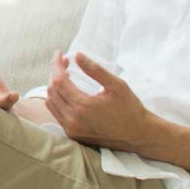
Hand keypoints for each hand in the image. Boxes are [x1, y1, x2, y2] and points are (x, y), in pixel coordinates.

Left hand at [42, 50, 161, 151]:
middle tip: (64, 62)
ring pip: (51, 104)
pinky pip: (57, 114)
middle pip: (52, 92)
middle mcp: (73, 120)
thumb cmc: (130, 109)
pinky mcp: (73, 135)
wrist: (137, 134)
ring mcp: (71, 129)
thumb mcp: (116, 85)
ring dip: (54, 87)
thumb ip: (95, 70)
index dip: (56, 65)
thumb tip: (77, 55)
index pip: (59, 81)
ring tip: (65, 74)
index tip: (59, 53)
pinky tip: (67, 91)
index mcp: (83, 107)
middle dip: (54, 73)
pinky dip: (58, 100)